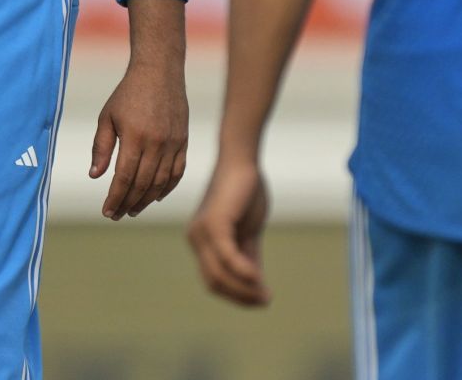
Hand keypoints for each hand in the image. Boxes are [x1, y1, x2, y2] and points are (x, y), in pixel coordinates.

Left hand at [89, 58, 188, 219]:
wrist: (159, 71)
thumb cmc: (128, 93)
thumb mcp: (107, 117)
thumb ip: (101, 147)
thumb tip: (94, 176)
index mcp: (135, 137)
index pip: (124, 177)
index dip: (115, 198)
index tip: (107, 212)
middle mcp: (157, 143)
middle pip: (143, 184)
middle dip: (128, 203)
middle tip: (117, 215)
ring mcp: (173, 143)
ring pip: (161, 182)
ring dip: (146, 200)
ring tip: (133, 210)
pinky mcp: (183, 141)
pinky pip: (178, 172)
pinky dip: (167, 188)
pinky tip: (155, 197)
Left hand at [186, 157, 270, 305]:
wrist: (242, 160)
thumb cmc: (246, 193)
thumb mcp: (248, 232)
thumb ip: (248, 257)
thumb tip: (257, 287)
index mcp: (201, 241)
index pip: (213, 280)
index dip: (236, 295)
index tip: (260, 300)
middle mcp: (195, 238)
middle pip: (214, 282)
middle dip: (240, 296)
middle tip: (265, 300)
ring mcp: (201, 231)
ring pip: (219, 274)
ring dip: (244, 289)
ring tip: (265, 294)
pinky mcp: (213, 222)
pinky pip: (226, 256)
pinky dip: (242, 271)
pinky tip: (258, 278)